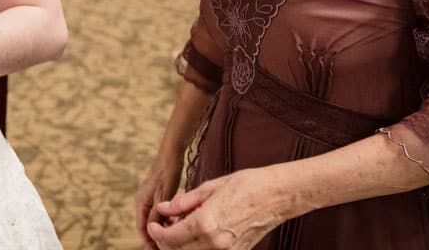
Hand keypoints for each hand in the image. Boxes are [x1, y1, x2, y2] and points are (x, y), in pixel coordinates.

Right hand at [136, 152, 184, 249]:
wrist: (171, 154)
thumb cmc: (167, 173)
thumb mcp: (162, 196)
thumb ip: (156, 214)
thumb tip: (154, 232)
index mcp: (141, 202)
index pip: (142, 228)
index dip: (149, 241)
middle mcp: (143, 201)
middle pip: (147, 225)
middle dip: (156, 237)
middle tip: (168, 246)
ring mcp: (150, 197)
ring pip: (155, 219)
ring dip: (163, 228)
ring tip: (173, 237)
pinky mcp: (158, 194)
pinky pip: (161, 212)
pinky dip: (167, 220)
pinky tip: (177, 223)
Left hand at [146, 167, 289, 249]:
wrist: (276, 196)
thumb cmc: (245, 186)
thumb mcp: (209, 188)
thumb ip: (183, 203)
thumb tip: (163, 209)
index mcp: (205, 223)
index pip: (170, 239)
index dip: (157, 234)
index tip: (153, 226)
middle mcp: (215, 243)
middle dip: (166, 243)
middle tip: (163, 228)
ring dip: (180, 247)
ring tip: (179, 230)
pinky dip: (197, 248)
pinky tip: (196, 235)